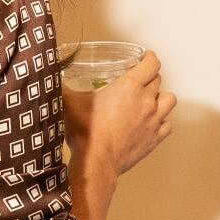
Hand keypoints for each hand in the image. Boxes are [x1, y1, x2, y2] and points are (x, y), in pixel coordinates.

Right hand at [65, 48, 175, 175]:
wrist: (96, 161)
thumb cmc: (86, 132)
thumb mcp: (68, 102)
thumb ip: (61, 86)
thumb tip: (50, 77)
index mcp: (129, 86)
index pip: (151, 64)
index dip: (149, 58)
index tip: (145, 57)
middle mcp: (145, 101)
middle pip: (157, 80)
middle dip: (149, 77)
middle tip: (138, 80)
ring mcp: (153, 120)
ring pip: (169, 100)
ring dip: (161, 97)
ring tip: (149, 100)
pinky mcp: (154, 139)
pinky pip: (166, 125)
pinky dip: (161, 122)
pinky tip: (150, 123)